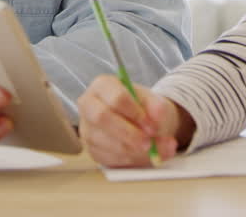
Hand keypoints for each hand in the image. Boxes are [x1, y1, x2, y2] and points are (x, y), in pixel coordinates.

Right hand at [76, 74, 191, 167]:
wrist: (141, 123)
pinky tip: (140, 155)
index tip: (151, 126)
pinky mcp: (90, 149)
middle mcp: (89, 104)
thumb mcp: (156, 103)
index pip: (116, 97)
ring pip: (104, 141)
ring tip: (151, 150)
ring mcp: (86, 128)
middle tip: (148, 144)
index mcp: (104, 85)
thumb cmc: (145, 108)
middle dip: (128, 133)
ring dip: (131, 150)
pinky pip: (107, 157)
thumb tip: (157, 117)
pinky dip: (128, 159)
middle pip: (101, 117)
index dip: (135, 113)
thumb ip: (158, 108)